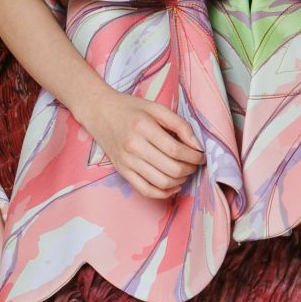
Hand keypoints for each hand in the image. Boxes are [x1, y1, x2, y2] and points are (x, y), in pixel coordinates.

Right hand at [89, 87, 205, 200]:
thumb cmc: (130, 109)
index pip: (176, 150)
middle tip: (195, 163)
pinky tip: (173, 186)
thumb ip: (180, 125)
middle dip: (190, 169)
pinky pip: (146, 190)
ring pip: (162, 182)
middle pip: (171, 169)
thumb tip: (197, 145)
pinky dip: (164, 193)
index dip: (194, 156)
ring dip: (180, 181)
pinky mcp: (122, 172)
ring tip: (185, 172)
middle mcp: (133, 147)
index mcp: (143, 128)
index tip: (201, 155)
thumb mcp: (156, 108)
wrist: (99, 112)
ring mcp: (126, 162)